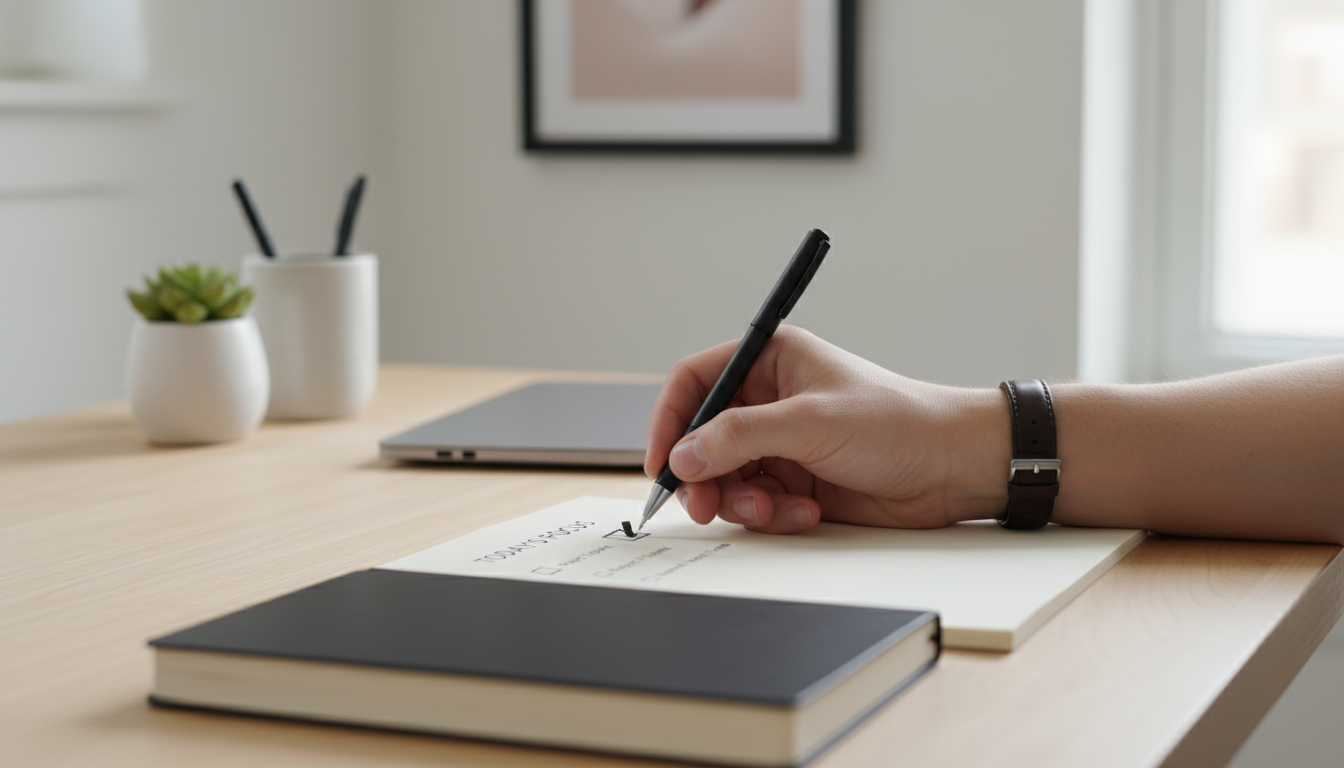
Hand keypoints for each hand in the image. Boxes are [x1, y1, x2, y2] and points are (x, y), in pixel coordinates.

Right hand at [645, 326, 1010, 533]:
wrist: (954, 468)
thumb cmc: (900, 423)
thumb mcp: (811, 422)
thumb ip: (740, 436)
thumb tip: (684, 454)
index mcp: (771, 360)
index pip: (695, 382)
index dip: (669, 420)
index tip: (661, 461)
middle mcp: (771, 399)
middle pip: (702, 438)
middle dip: (703, 475)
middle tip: (705, 504)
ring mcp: (783, 443)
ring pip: (727, 477)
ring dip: (743, 500)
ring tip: (776, 508)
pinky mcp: (797, 481)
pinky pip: (757, 502)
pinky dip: (773, 513)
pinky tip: (807, 511)